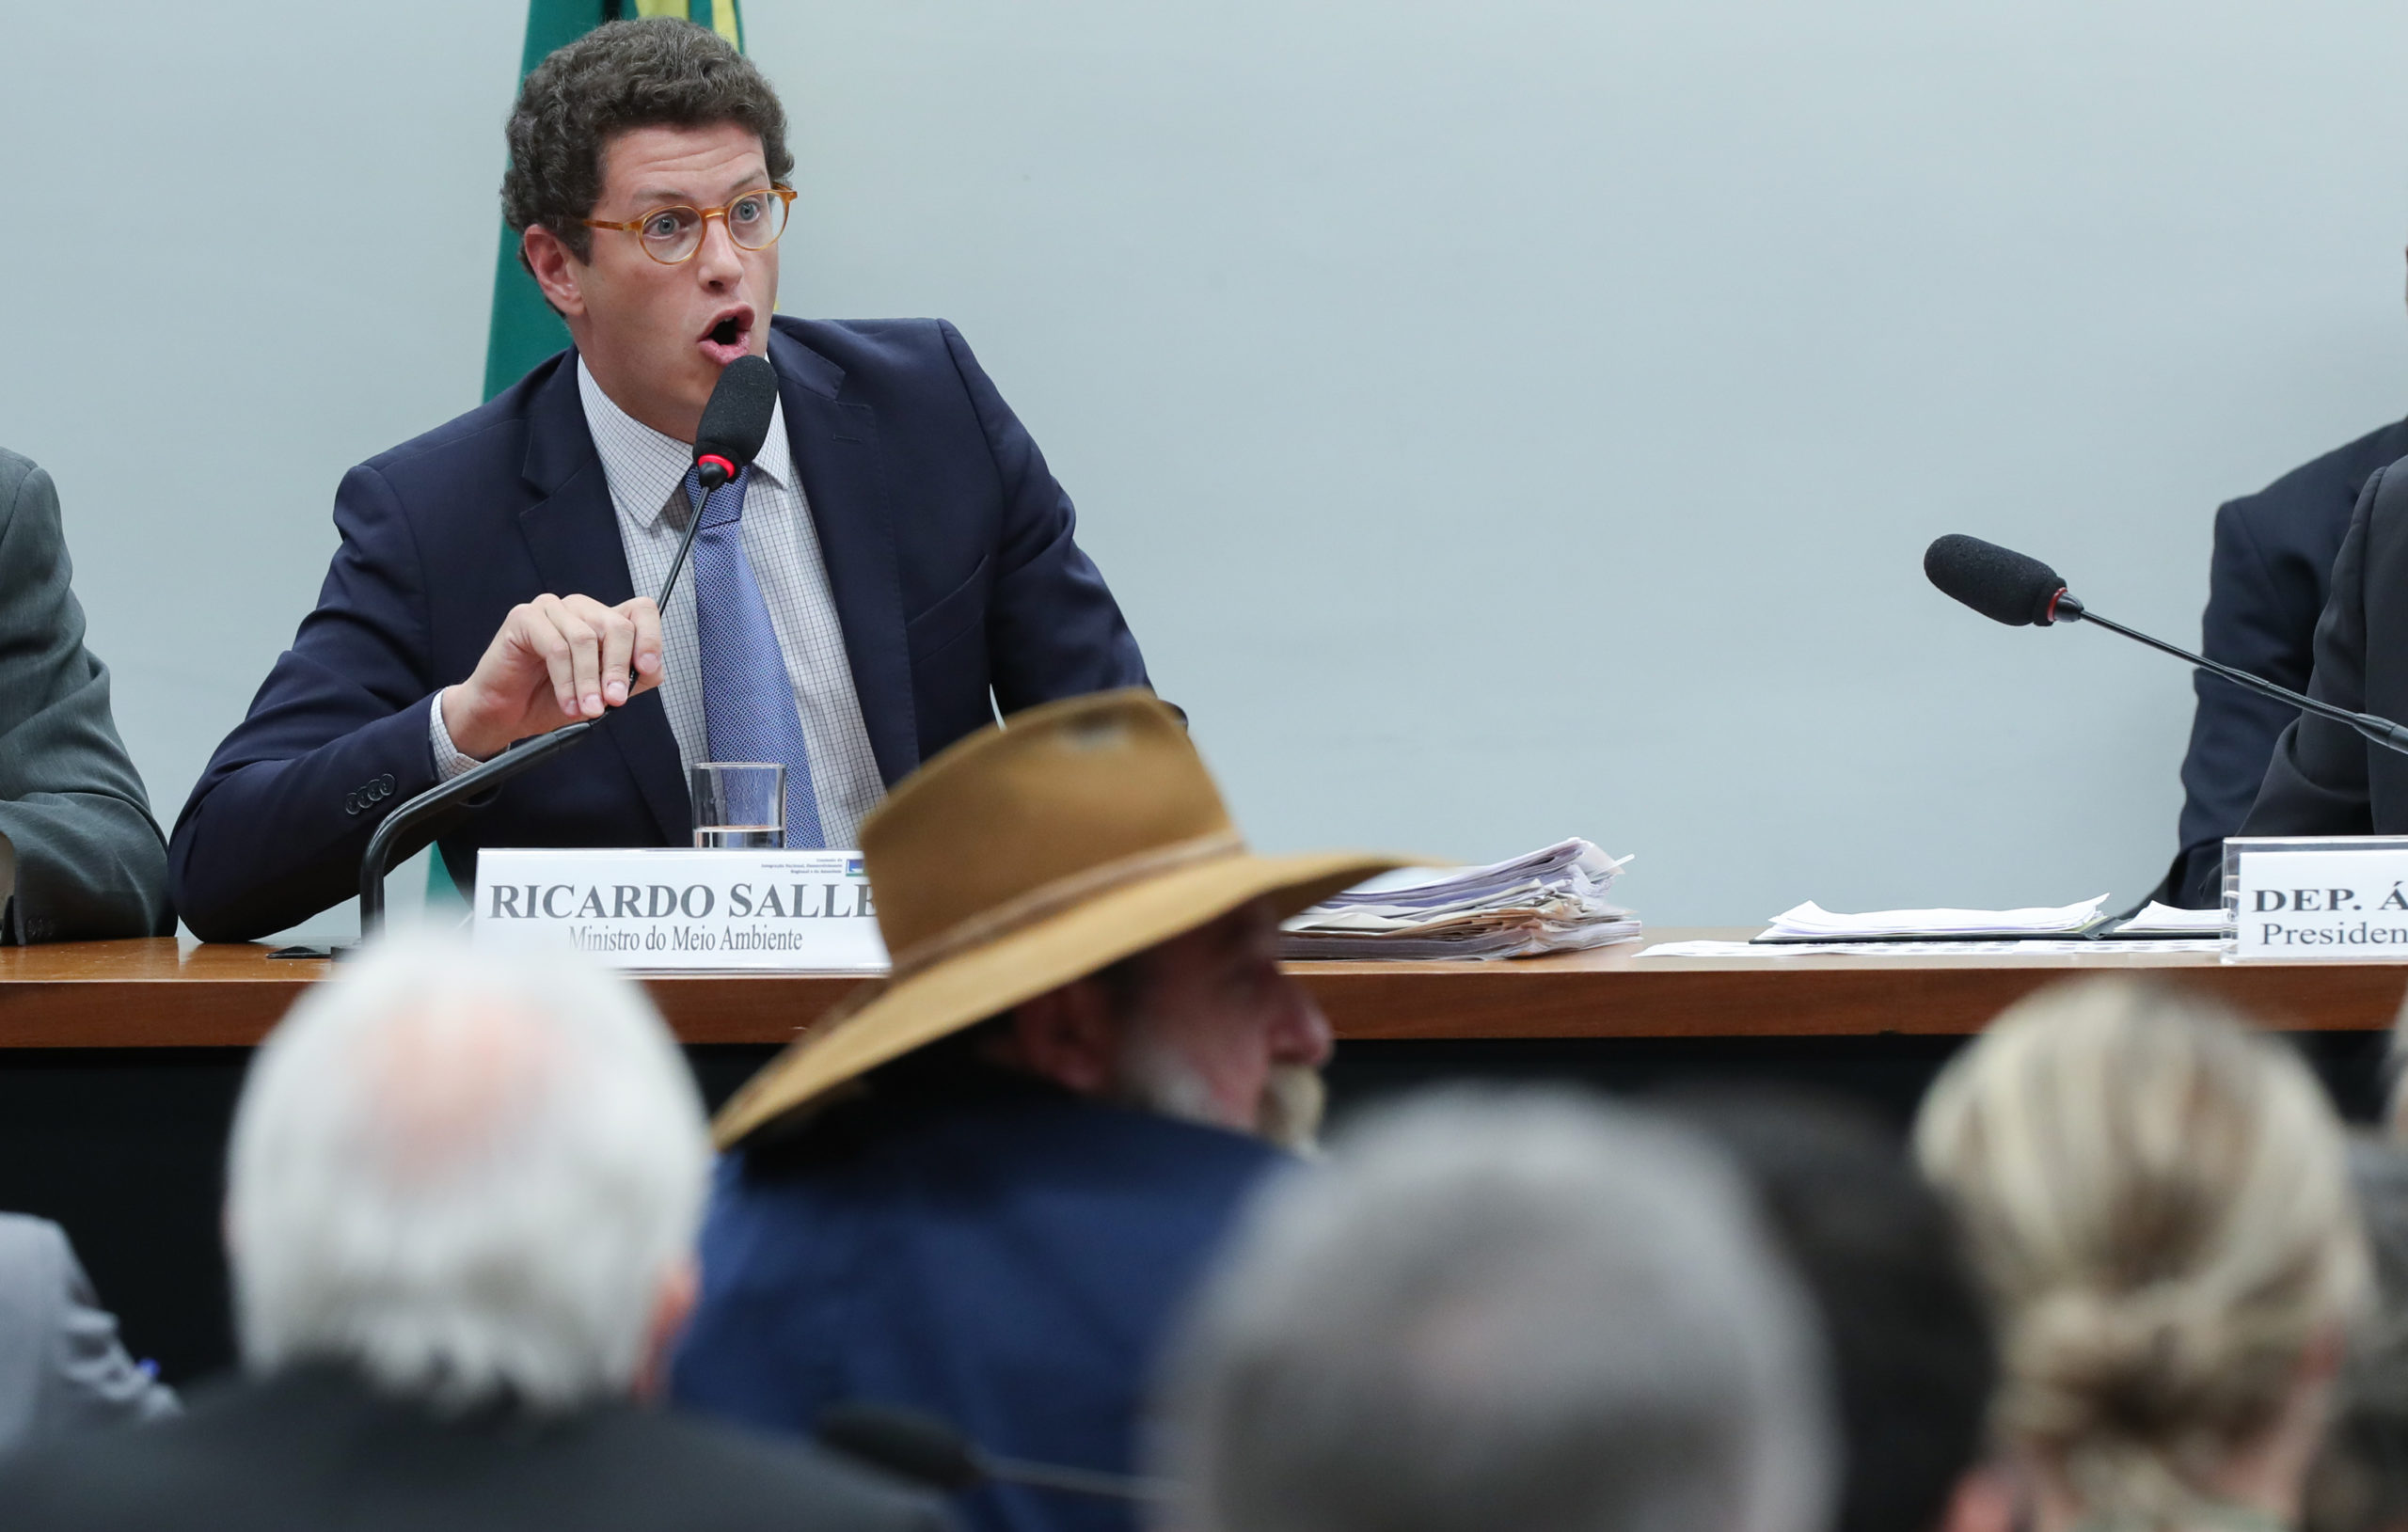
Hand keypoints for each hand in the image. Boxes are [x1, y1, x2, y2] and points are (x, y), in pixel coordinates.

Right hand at [441, 594, 662, 760]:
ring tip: (589, 709)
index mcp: (603, 620)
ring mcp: (552, 609)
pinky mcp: (524, 617)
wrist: (507, 714)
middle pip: (616, 625)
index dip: (649, 637)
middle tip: (615, 700)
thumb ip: (629, 680)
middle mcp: (580, 609)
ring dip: (589, 680)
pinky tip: (567, 703)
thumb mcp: (602, 694)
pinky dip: (566, 680)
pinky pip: (555, 647)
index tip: (646, 669)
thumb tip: (653, 670)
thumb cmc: (552, 699)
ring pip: (585, 638)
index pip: (640, 610)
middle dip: (617, 668)